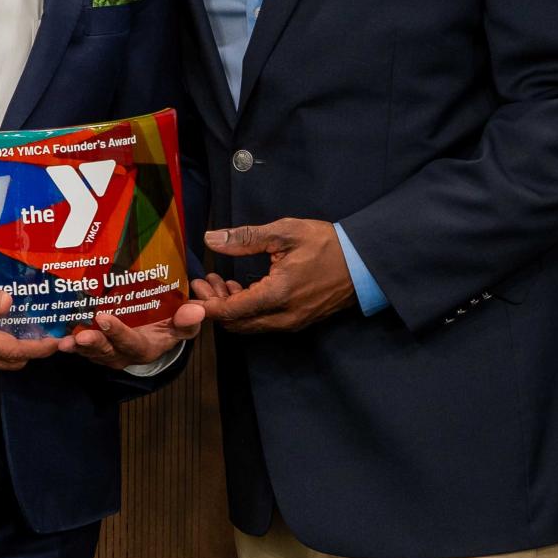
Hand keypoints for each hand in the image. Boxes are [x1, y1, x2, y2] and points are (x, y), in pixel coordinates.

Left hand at [59, 299, 206, 368]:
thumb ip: (187, 321)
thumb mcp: (182, 325)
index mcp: (144, 348)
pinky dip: (69, 341)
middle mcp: (122, 354)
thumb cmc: (168, 325)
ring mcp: (106, 352)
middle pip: (106, 351)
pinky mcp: (94, 347)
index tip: (104, 318)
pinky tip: (56, 333)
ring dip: (76, 346)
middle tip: (78, 337)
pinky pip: (80, 346)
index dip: (117, 332)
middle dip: (92, 344)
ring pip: (90, 351)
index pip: (131, 343)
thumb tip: (195, 310)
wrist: (155, 332)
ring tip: (63, 341)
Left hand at [192, 219, 356, 333]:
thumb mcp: (285, 233)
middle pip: (236, 323)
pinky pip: (263, 322)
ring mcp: (292, 323)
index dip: (206, 305)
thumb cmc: (327, 245)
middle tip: (203, 281)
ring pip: (249, 324)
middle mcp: (283, 317)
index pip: (230, 311)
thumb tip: (211, 239)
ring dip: (230, 307)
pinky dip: (247, 309)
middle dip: (215, 305)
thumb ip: (245, 239)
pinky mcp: (298, 322)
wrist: (365, 263)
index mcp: (277, 295)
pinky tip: (242, 288)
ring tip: (221, 281)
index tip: (191, 292)